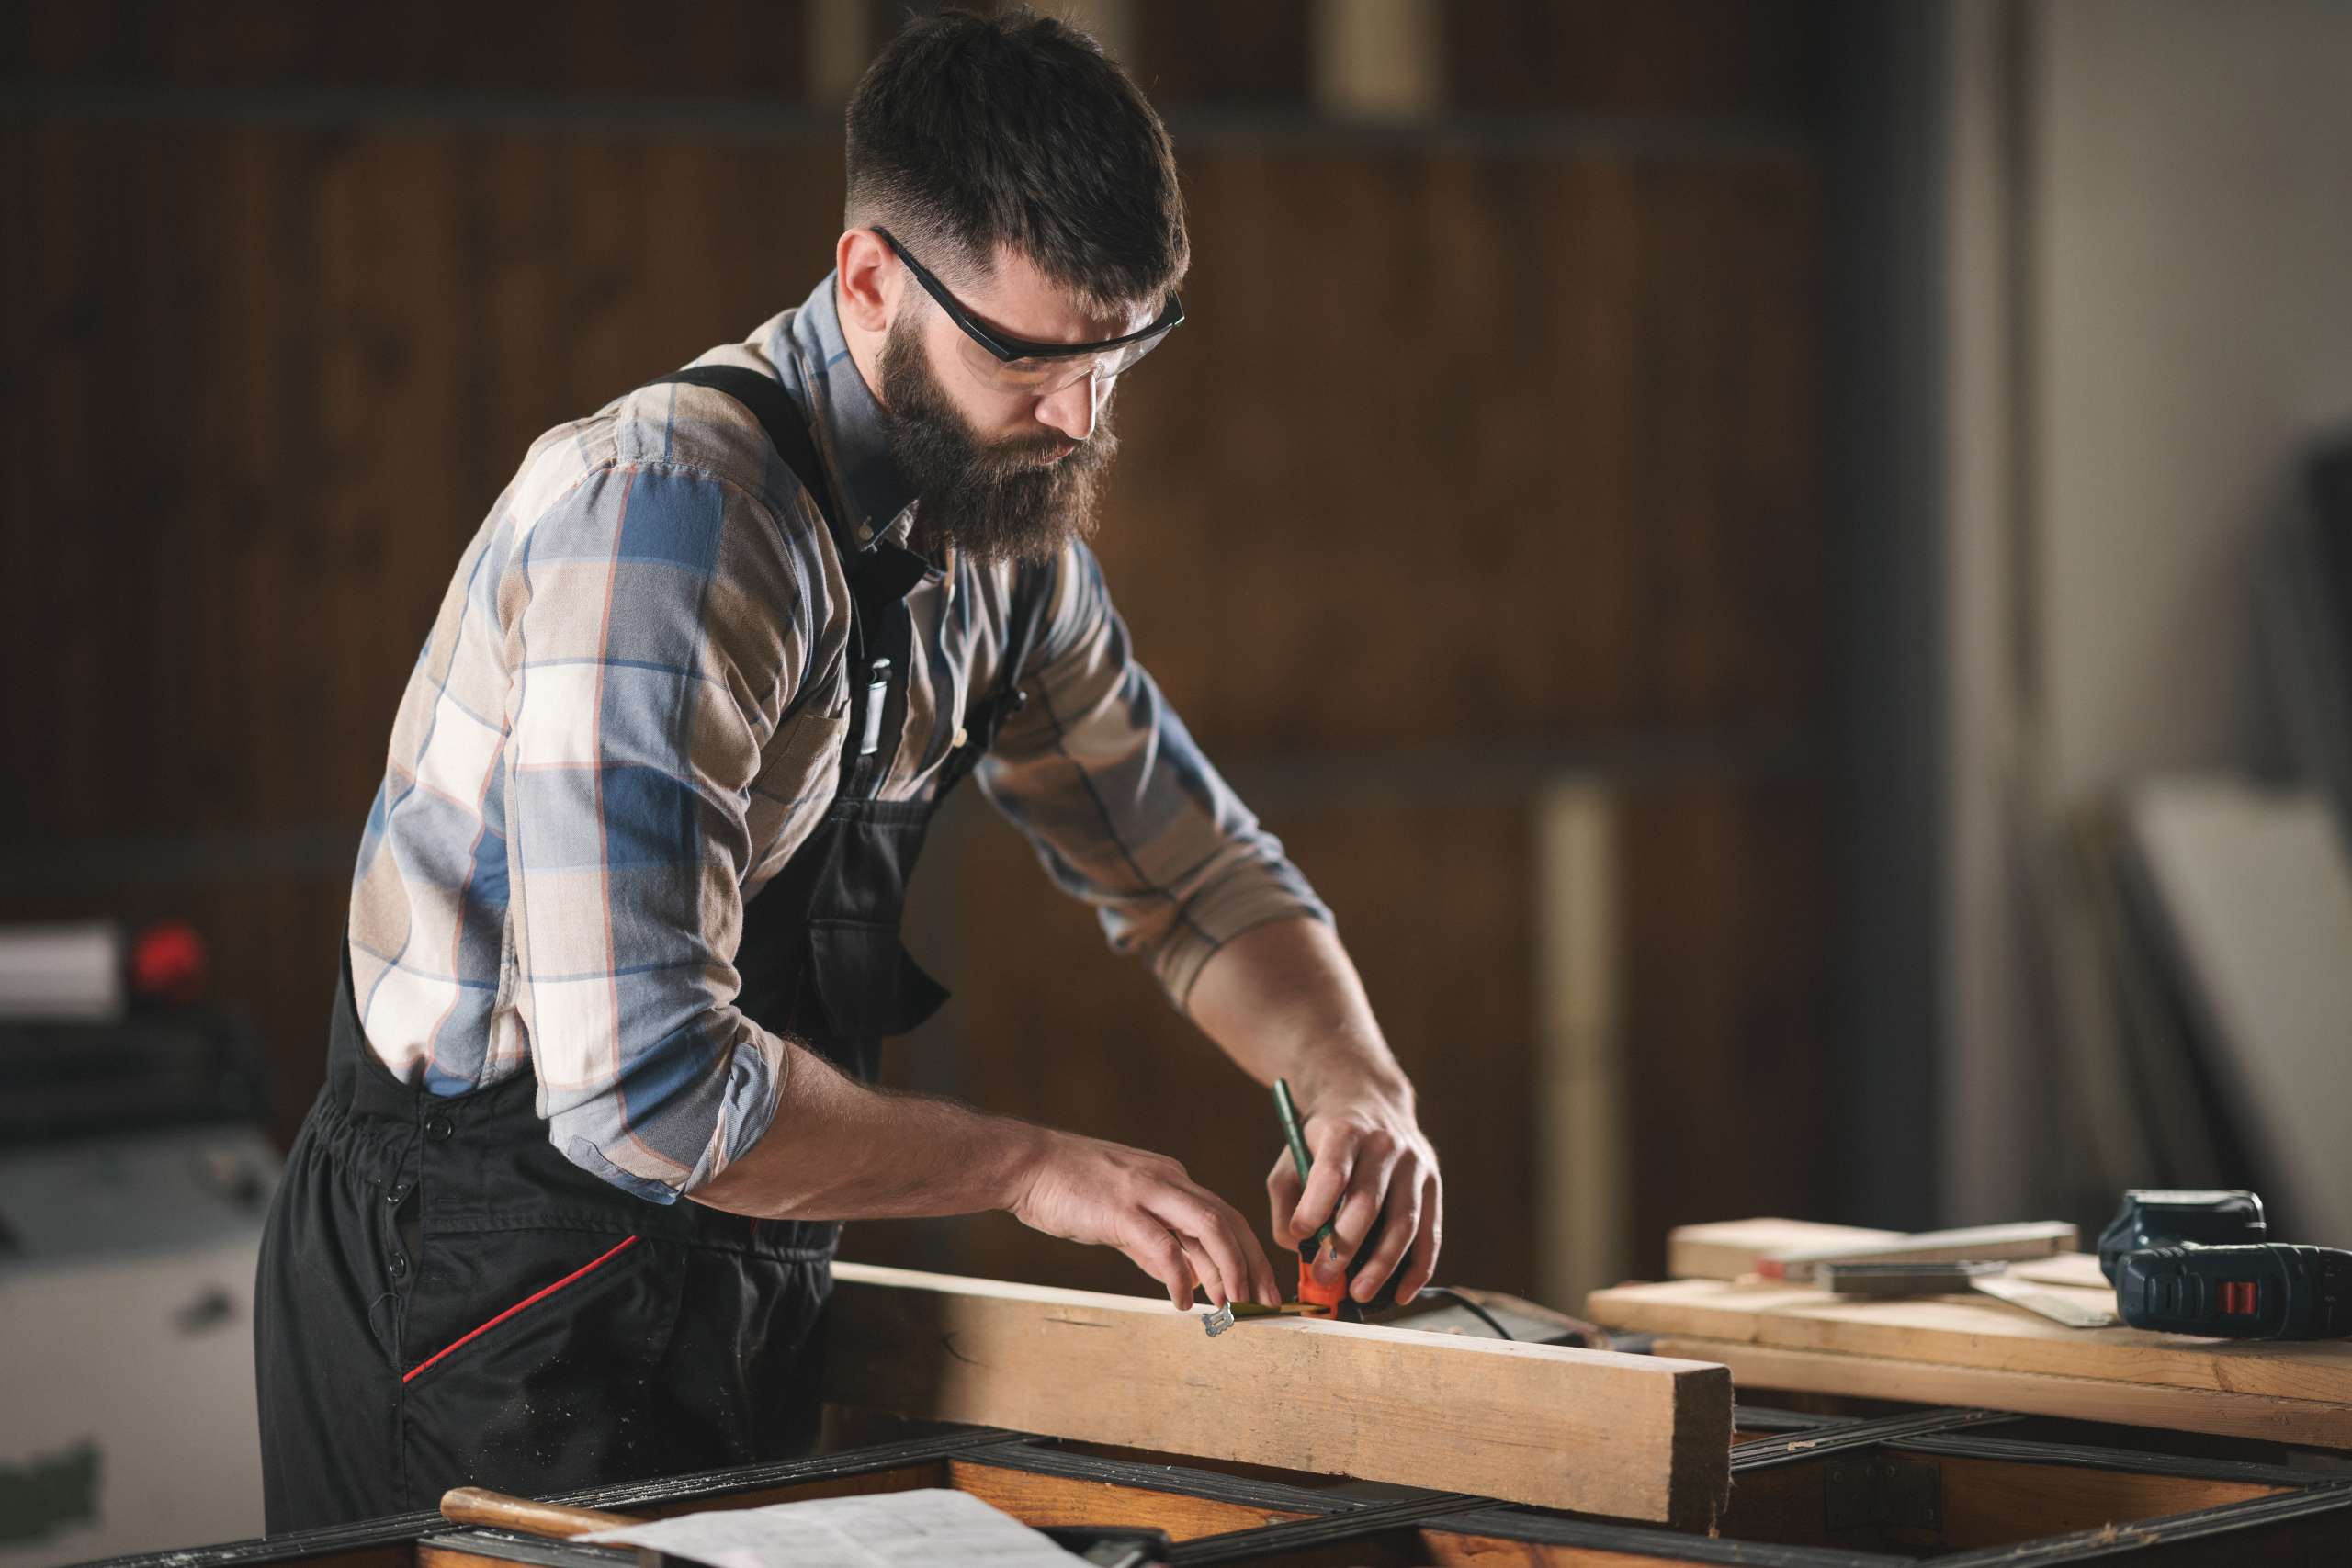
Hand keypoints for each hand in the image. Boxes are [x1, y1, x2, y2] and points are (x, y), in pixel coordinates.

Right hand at [1010, 1129, 1282, 1310]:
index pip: (1224, 1215)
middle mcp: (1167, 1180)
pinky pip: (1163, 1245)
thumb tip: (1180, 1277)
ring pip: (1208, 1226)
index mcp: (1171, 1180)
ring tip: (1236, 1304)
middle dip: (1253, 1263)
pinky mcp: (1121, 1209)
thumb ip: (1152, 1245)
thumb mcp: (1121, 1215)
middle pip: (1228, 1220)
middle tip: (1267, 1302)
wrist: (1026, 1164)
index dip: (1249, 1252)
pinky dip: (1179, 1276)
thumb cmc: (1068, 1189)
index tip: (1261, 1286)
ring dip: (1229, 1267)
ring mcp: (1145, 1192)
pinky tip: (1183, 1301)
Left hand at [1266, 1087, 1440, 1304]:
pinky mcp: (1434, 1183)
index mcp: (1345, 1131)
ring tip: (1359, 1293)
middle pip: (1368, 1202)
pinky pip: (1431, 1233)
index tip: (1300, 1235)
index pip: (1333, 1171)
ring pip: (1403, 1222)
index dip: (1316, 1206)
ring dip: (1382, 1264)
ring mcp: (1414, 1164)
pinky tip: (1401, 1294)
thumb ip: (1287, 1200)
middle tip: (1324, 1278)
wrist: (1371, 1100)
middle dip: (1345, 1247)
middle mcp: (1385, 1145)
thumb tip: (1296, 1247)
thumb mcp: (1293, 1155)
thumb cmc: (1324, 1140)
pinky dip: (1418, 1268)